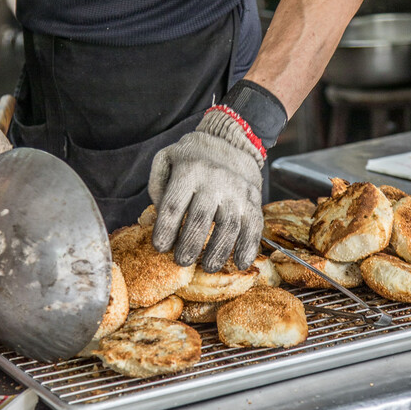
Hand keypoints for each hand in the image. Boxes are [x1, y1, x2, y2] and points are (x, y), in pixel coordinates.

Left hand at [149, 109, 263, 271]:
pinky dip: (248, 247)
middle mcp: (215, 179)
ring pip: (228, 226)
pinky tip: (239, 262)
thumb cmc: (193, 158)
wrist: (232, 142)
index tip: (160, 247)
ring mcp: (237, 190)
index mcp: (189, 170)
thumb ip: (158, 185)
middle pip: (200, 219)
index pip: (174, 205)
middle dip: (190, 245)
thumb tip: (156, 217)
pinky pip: (253, 226)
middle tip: (182, 261)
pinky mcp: (253, 199)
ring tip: (208, 266)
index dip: (165, 229)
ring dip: (218, 251)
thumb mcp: (168, 159)